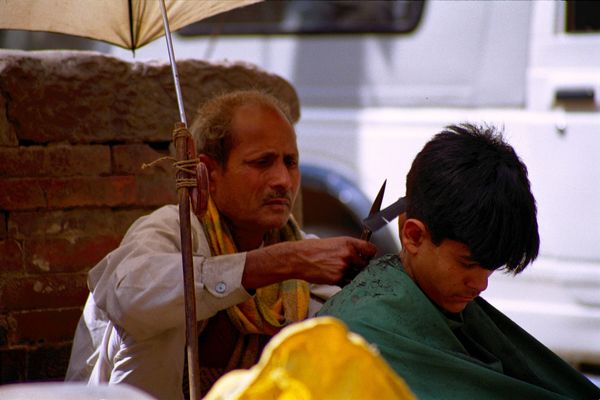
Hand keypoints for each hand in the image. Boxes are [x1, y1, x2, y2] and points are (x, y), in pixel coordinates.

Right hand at [243, 237, 376, 287]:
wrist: (299, 258)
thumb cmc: (313, 249)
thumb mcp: (334, 242)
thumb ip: (348, 248)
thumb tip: (361, 255)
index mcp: (348, 242)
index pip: (371, 249)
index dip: (371, 255)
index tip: (368, 257)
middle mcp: (348, 254)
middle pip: (366, 265)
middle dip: (361, 267)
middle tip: (351, 267)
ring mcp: (344, 267)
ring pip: (357, 275)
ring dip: (352, 276)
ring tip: (339, 271)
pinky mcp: (338, 278)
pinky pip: (348, 283)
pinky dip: (344, 282)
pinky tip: (334, 276)